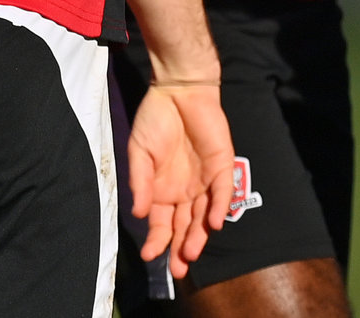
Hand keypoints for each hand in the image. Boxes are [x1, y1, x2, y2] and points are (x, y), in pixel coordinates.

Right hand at [127, 80, 233, 277]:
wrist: (178, 90)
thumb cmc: (155, 119)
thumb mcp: (138, 152)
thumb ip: (139, 182)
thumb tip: (138, 213)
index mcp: (162, 191)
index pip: (161, 224)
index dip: (156, 241)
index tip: (150, 255)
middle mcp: (184, 191)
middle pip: (184, 227)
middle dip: (180, 249)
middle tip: (178, 270)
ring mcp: (204, 180)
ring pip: (204, 216)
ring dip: (198, 235)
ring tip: (191, 254)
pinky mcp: (222, 166)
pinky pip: (222, 192)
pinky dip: (218, 208)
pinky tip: (213, 224)